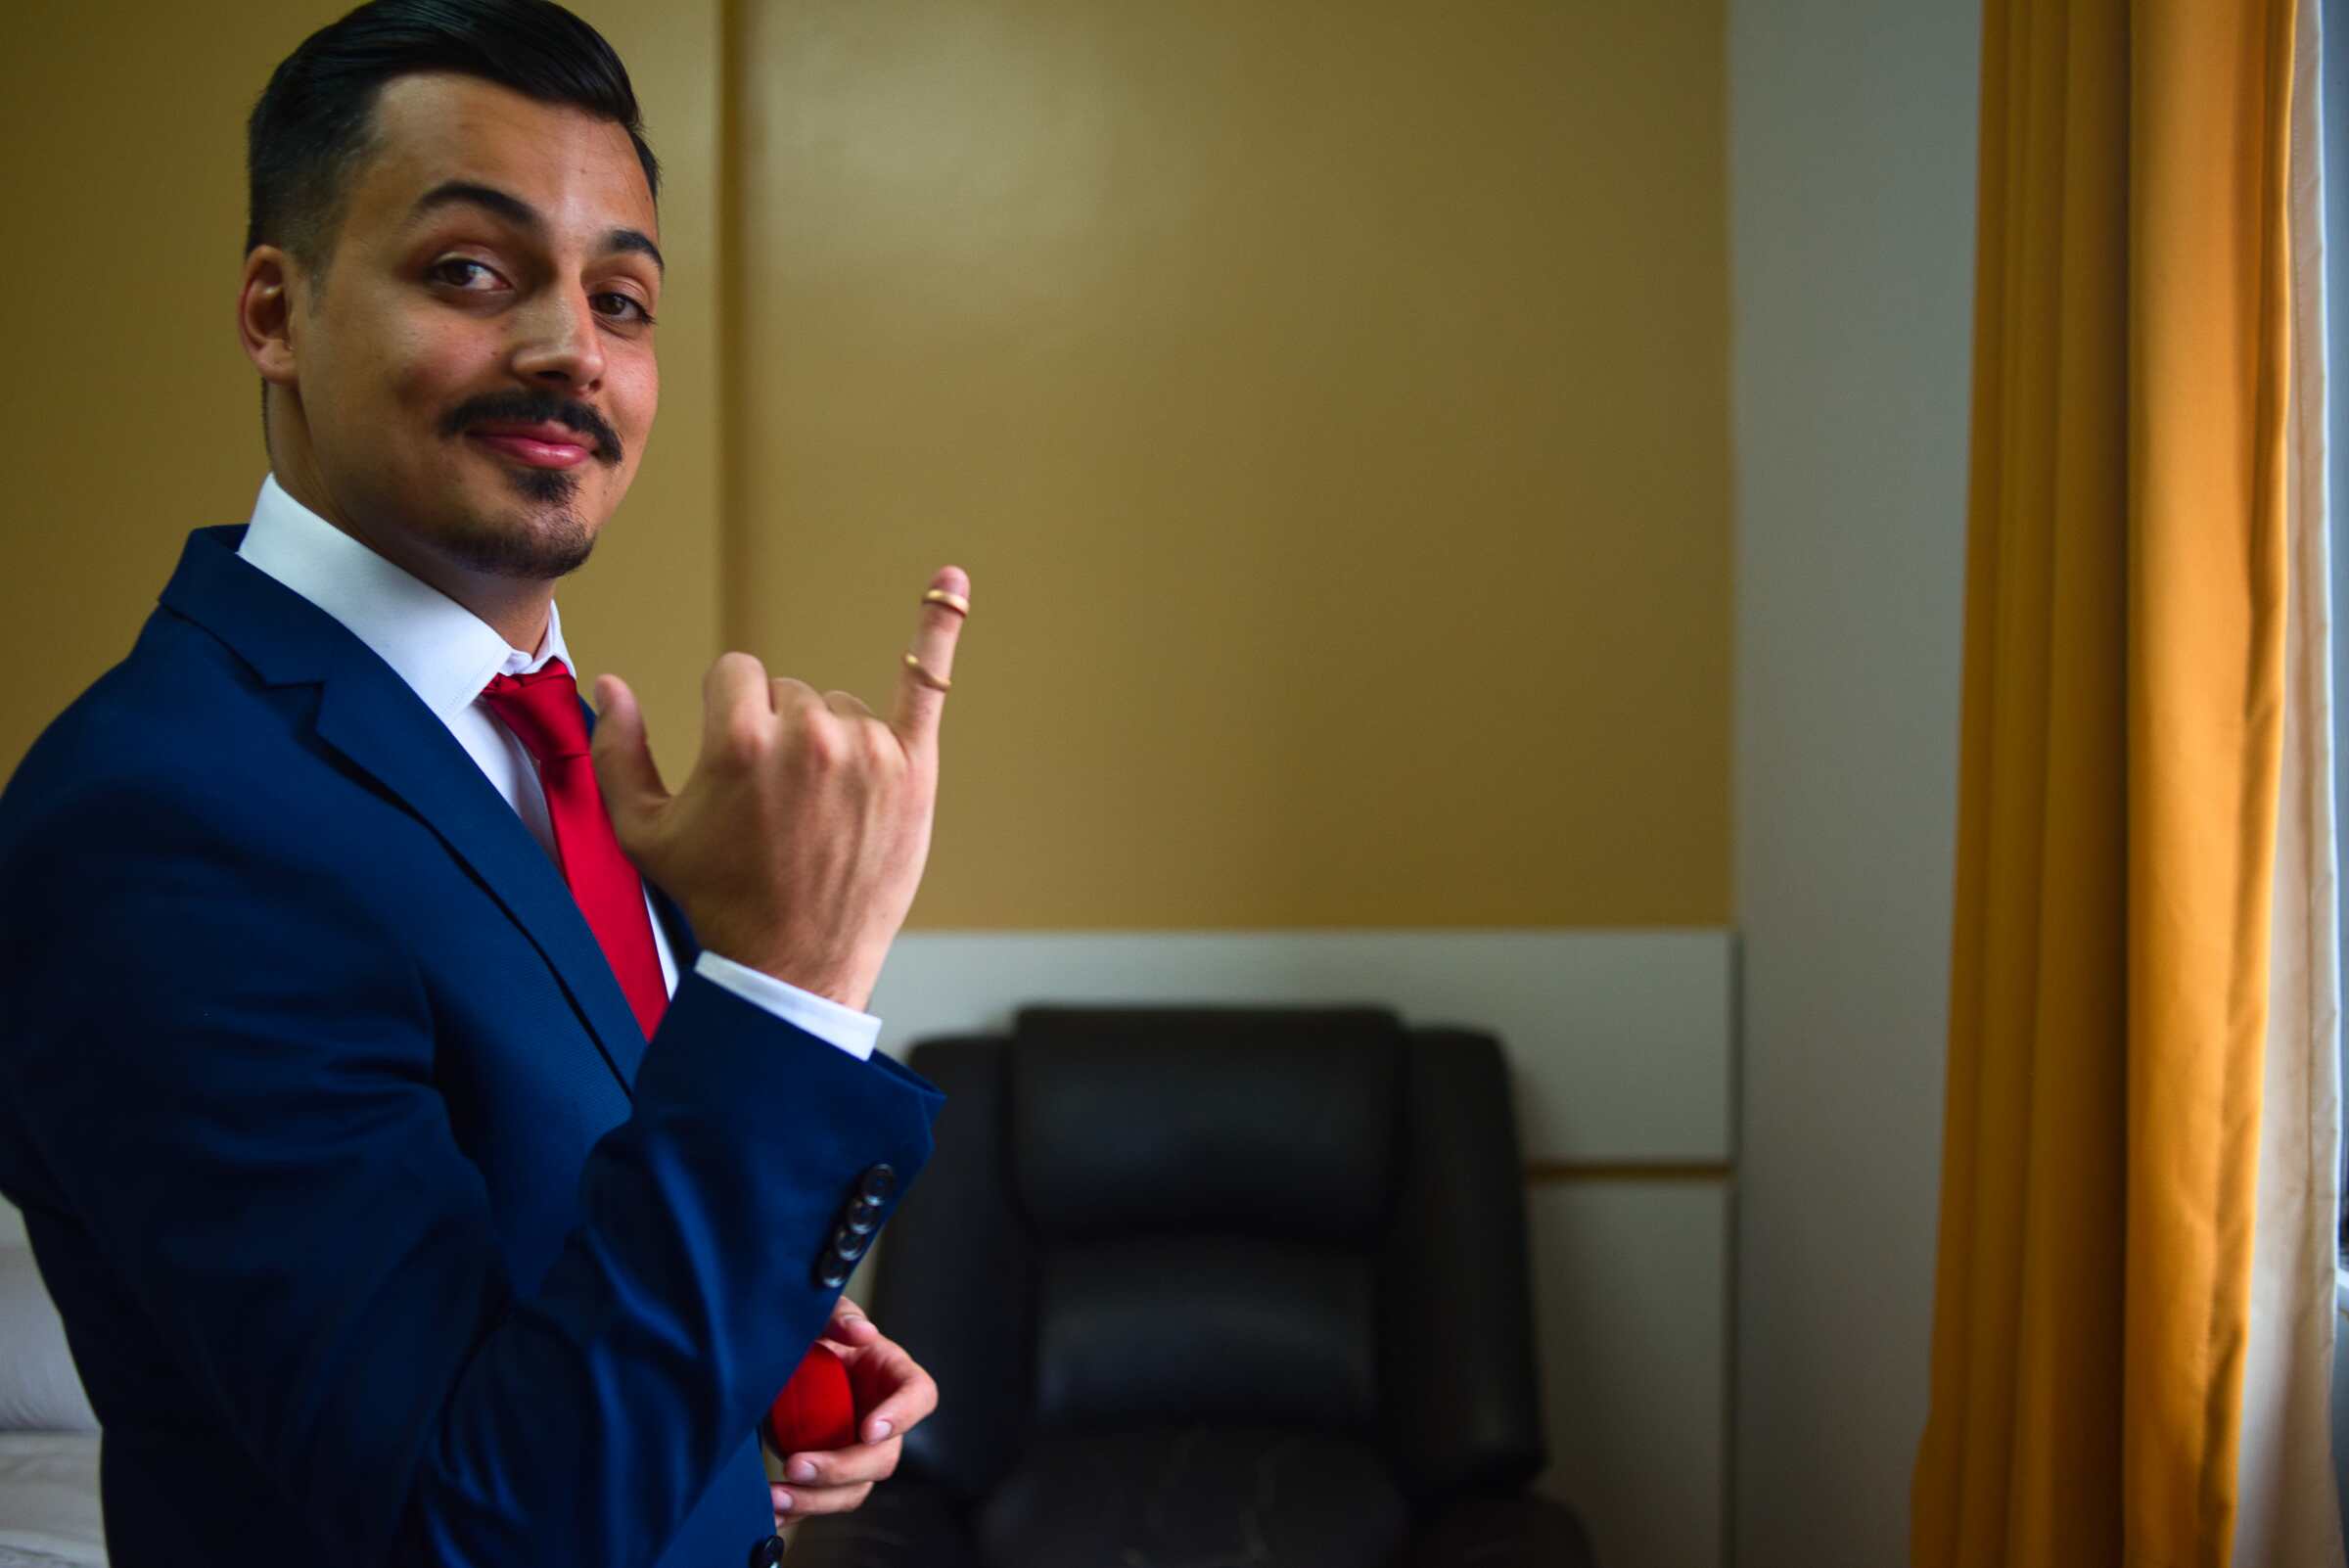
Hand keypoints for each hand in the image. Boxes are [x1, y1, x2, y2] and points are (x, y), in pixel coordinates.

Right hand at [590, 569, 969, 1009]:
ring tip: (822, 814)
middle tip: (779, 808)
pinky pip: (927, 684)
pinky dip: (936, 632)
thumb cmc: (717, 899)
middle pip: (792, 691)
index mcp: (741, 741)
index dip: (730, 717)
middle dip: (780, 735)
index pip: (737, 673)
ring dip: (831, 743)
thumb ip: (618, 752)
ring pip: (843, 707)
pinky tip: (951, 580)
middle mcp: (810, 737)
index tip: (736, 767)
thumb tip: (612, 684)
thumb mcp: (643, 833)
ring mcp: (870, 752)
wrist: (794, 966)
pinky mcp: (915, 770)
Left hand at [770, 1296, 939, 1525]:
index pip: (918, 1396)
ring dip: (816, 1500)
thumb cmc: (812, 1335)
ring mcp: (854, 1452)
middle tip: (798, 1465)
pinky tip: (769, 1512)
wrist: (779, 1364)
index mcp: (891, 1376)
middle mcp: (880, 1420)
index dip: (902, 1416)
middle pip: (882, 1458)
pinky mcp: (826, 1475)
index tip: (870, 1429)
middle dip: (841, 1469)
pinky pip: (820, 1501)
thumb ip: (839, 1316)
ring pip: (853, 1490)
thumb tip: (862, 1332)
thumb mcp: (822, 1315)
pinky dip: (795, 1511)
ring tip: (775, 1497)